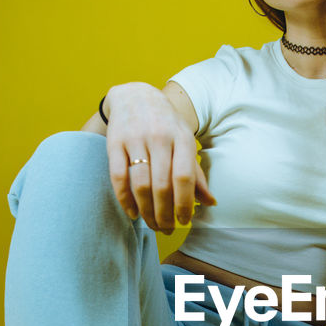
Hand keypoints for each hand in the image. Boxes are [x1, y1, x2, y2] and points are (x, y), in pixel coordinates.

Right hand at [104, 83, 215, 232]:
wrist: (135, 96)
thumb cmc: (166, 125)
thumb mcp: (185, 142)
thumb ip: (196, 173)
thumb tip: (211, 203)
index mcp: (181, 138)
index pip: (184, 177)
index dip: (184, 204)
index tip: (184, 222)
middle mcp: (159, 137)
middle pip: (161, 185)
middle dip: (164, 213)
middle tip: (166, 229)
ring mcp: (136, 139)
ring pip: (140, 184)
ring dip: (145, 210)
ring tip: (151, 224)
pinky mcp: (115, 142)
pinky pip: (119, 177)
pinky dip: (124, 199)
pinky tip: (132, 212)